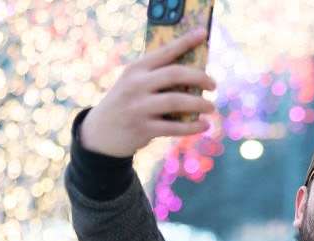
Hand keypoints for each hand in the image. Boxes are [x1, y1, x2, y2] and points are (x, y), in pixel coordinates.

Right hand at [80, 31, 216, 157]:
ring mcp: (138, 107)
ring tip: (211, 107)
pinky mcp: (143, 129)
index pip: (165, 51)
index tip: (202, 34)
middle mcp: (136, 85)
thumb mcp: (133, 83)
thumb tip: (196, 75)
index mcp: (136, 69)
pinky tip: (203, 125)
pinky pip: (174, 127)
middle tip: (213, 85)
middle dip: (200, 77)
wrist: (100, 133)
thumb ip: (156, 77)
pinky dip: (193, 126)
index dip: (185, 42)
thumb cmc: (127, 103)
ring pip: (177, 101)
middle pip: (175, 74)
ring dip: (200, 104)